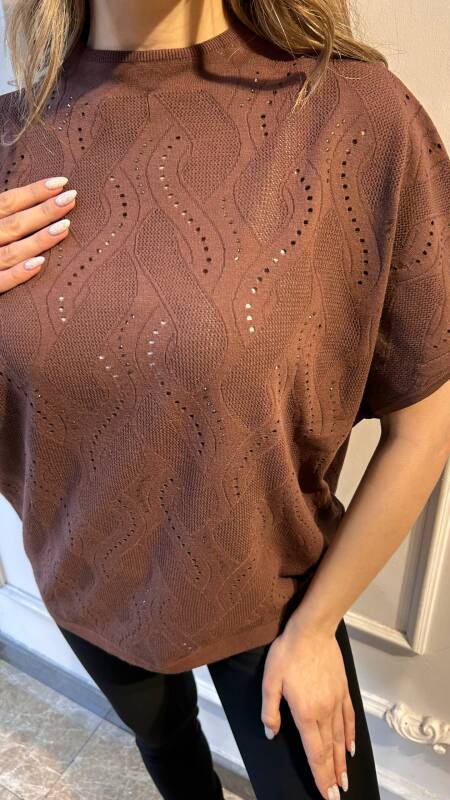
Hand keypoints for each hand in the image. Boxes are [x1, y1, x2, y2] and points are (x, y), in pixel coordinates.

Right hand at [0, 177, 76, 293]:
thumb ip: (3, 216)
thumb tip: (31, 199)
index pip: (7, 202)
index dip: (33, 192)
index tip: (61, 182)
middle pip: (14, 224)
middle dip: (43, 211)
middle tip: (70, 198)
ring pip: (11, 251)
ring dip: (38, 240)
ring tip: (65, 227)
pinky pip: (1, 281)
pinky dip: (19, 273)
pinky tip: (39, 264)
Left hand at [261, 623, 354, 799]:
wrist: (312, 630)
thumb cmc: (288, 653)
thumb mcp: (270, 680)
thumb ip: (269, 710)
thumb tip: (270, 733)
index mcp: (305, 713)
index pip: (314, 752)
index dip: (320, 776)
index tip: (326, 794)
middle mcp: (324, 712)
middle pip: (330, 750)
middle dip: (332, 775)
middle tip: (337, 795)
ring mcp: (336, 701)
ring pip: (340, 738)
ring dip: (342, 761)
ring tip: (345, 780)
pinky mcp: (343, 690)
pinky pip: (348, 718)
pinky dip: (350, 736)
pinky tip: (350, 748)